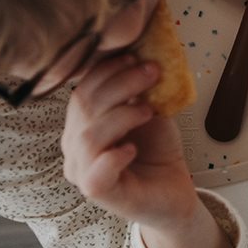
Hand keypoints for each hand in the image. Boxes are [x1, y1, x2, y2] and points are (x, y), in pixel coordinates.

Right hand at [61, 53, 195, 231]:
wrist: (173, 188)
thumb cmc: (156, 148)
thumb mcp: (147, 109)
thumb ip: (138, 88)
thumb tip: (142, 53)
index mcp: (81, 123)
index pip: (82, 90)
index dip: (107, 70)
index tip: (135, 56)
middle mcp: (74, 146)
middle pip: (84, 107)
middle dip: (121, 83)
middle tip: (152, 73)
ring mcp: (83, 171)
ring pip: (88, 136)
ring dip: (121, 115)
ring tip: (148, 110)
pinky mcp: (99, 193)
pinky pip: (95, 173)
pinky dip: (114, 156)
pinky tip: (132, 148)